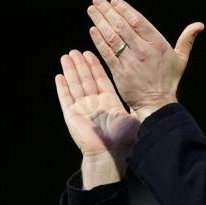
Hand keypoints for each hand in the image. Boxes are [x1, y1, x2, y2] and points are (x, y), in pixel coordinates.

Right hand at [55, 49, 139, 185]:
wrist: (110, 154)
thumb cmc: (123, 140)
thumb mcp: (133, 117)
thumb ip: (135, 106)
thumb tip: (147, 99)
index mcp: (109, 104)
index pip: (100, 80)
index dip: (95, 67)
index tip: (90, 53)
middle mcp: (95, 105)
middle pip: (86, 80)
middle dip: (81, 65)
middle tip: (76, 50)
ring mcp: (82, 110)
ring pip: (75, 86)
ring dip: (70, 71)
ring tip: (67, 56)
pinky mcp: (71, 115)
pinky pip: (65, 98)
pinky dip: (62, 87)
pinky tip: (59, 76)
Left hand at [86, 0, 203, 120]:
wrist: (157, 103)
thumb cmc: (169, 81)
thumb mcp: (181, 59)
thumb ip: (187, 40)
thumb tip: (199, 25)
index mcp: (158, 44)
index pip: (138, 21)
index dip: (125, 9)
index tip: (114, 1)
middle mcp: (143, 50)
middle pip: (122, 25)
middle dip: (108, 11)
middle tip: (97, 0)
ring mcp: (130, 61)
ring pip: (112, 36)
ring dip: (100, 21)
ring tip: (92, 10)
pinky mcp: (119, 72)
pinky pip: (107, 53)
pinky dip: (99, 40)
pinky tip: (93, 30)